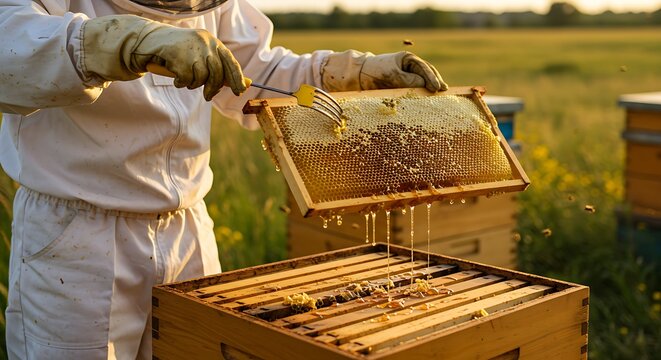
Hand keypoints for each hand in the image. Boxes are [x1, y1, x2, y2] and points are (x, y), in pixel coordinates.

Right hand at [81, 15, 246, 99]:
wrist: (151, 42)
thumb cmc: (179, 52)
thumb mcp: (200, 56)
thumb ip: (218, 68)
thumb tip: (243, 84)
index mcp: (212, 42)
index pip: (230, 62)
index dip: (236, 78)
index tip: (240, 91)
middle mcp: (205, 43)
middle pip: (216, 73)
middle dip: (213, 88)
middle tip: (207, 97)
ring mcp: (191, 49)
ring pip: (201, 78)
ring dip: (192, 84)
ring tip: (184, 79)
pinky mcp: (178, 56)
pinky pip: (186, 80)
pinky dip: (180, 82)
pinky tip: (175, 76)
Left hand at [321, 50, 447, 92]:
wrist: (360, 76)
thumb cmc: (376, 72)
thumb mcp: (392, 76)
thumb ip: (409, 80)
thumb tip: (424, 86)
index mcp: (407, 58)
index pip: (423, 68)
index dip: (431, 78)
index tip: (436, 87)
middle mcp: (409, 65)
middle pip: (427, 72)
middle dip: (435, 80)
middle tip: (443, 90)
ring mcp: (407, 73)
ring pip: (423, 79)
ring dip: (431, 85)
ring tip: (441, 92)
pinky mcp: (403, 82)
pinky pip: (416, 85)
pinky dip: (423, 90)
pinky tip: (429, 95)